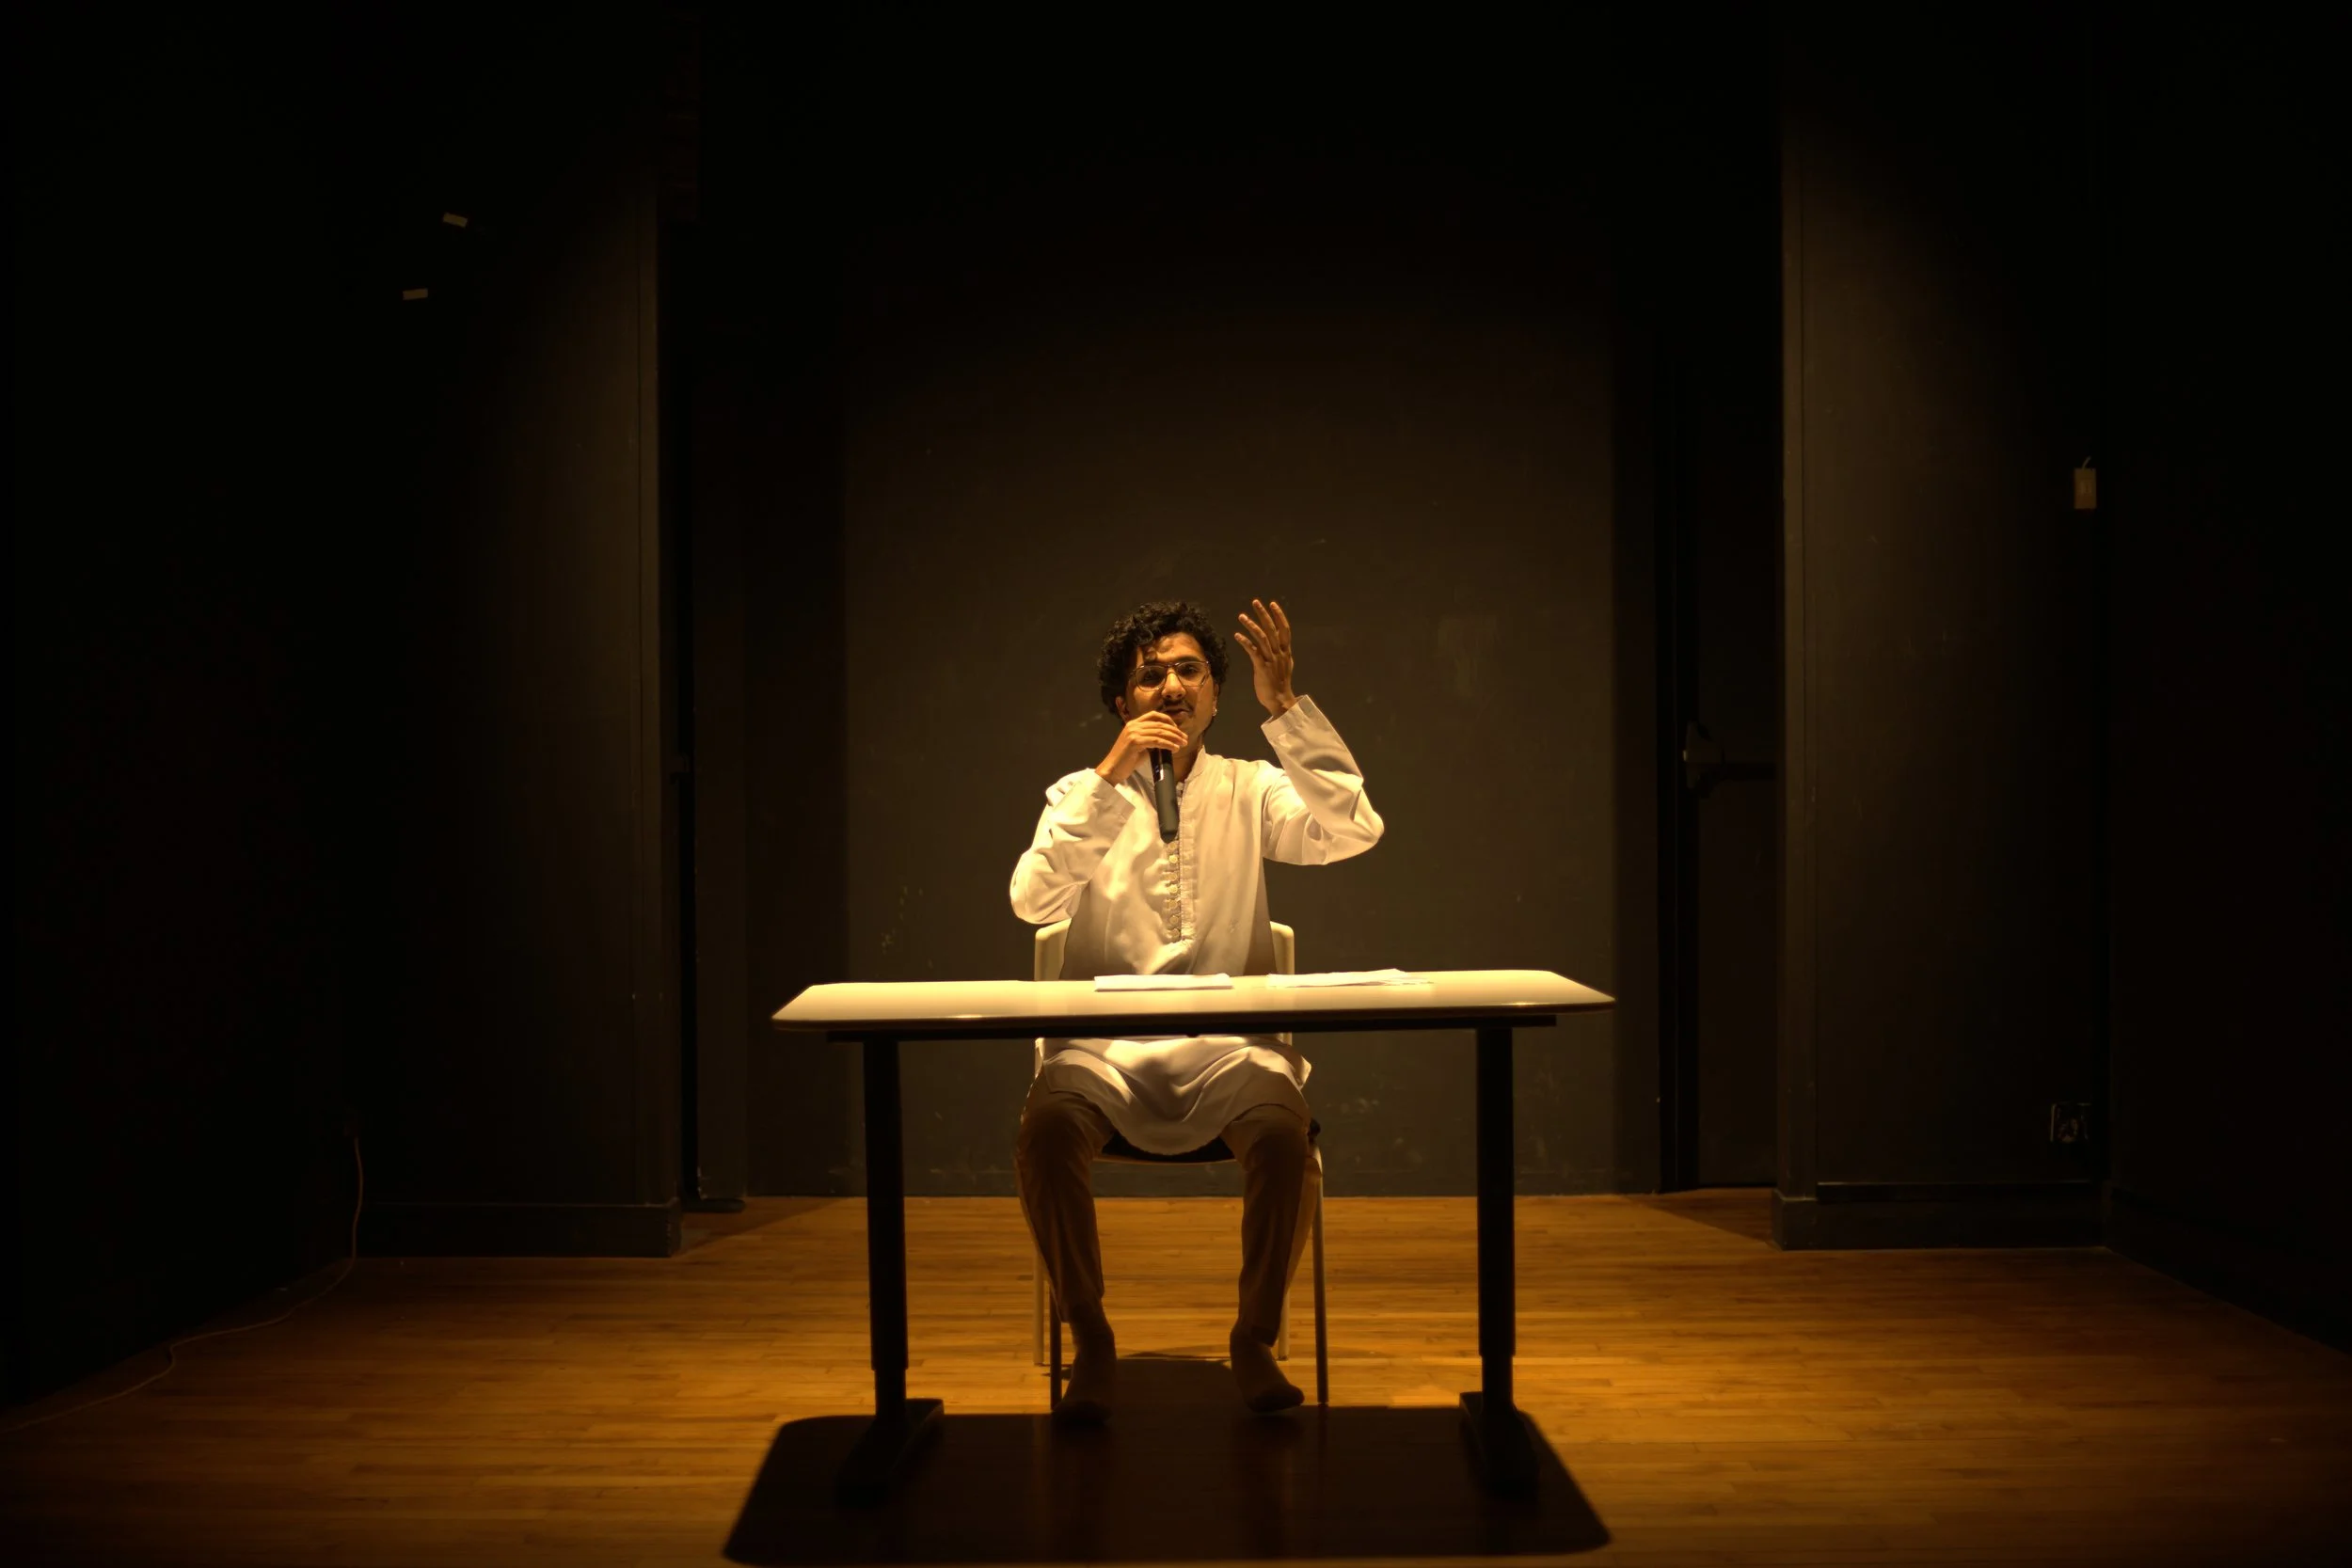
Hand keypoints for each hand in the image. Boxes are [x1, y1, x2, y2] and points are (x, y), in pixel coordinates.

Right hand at [1097, 711, 1190, 781]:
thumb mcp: (1141, 746)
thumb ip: (1152, 740)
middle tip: (1185, 738)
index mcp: (1133, 723)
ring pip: (1160, 732)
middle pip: (1160, 724)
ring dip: (1174, 738)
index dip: (1168, 720)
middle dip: (1175, 731)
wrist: (1113, 769)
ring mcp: (1133, 732)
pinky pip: (1157, 741)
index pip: (1154, 715)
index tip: (1177, 729)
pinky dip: (1168, 744)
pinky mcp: (1135, 741)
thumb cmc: (1127, 760)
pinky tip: (1175, 748)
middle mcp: (1133, 725)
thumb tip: (1169, 741)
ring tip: (1183, 743)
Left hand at [1235, 598, 1297, 715]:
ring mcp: (1271, 660)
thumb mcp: (1284, 665)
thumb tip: (1279, 644)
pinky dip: (1245, 642)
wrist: (1279, 700)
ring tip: (1242, 616)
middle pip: (1272, 629)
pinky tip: (1237, 635)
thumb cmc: (1280, 683)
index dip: (1279, 616)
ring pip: (1262, 638)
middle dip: (1263, 614)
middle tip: (1255, 602)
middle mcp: (1279, 653)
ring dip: (1251, 625)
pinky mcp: (1262, 667)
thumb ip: (1281, 652)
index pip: (1284, 629)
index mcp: (1286, 652)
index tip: (1272, 604)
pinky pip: (1253, 651)